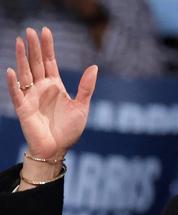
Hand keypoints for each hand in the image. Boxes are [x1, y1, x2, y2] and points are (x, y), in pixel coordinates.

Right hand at [5, 27, 97, 160]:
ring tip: (21, 41)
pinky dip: (14, 83)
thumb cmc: (69, 130)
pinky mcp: (23, 108)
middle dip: (34, 47)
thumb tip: (94, 66)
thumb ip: (86, 87)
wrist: (57, 149)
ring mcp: (31, 97)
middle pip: (36, 63)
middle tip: (31, 30)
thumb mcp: (82, 106)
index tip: (45, 31)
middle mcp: (42, 88)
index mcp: (55, 86)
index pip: (50, 62)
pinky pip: (17, 93)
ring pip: (25, 73)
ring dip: (22, 58)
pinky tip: (12, 71)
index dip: (47, 47)